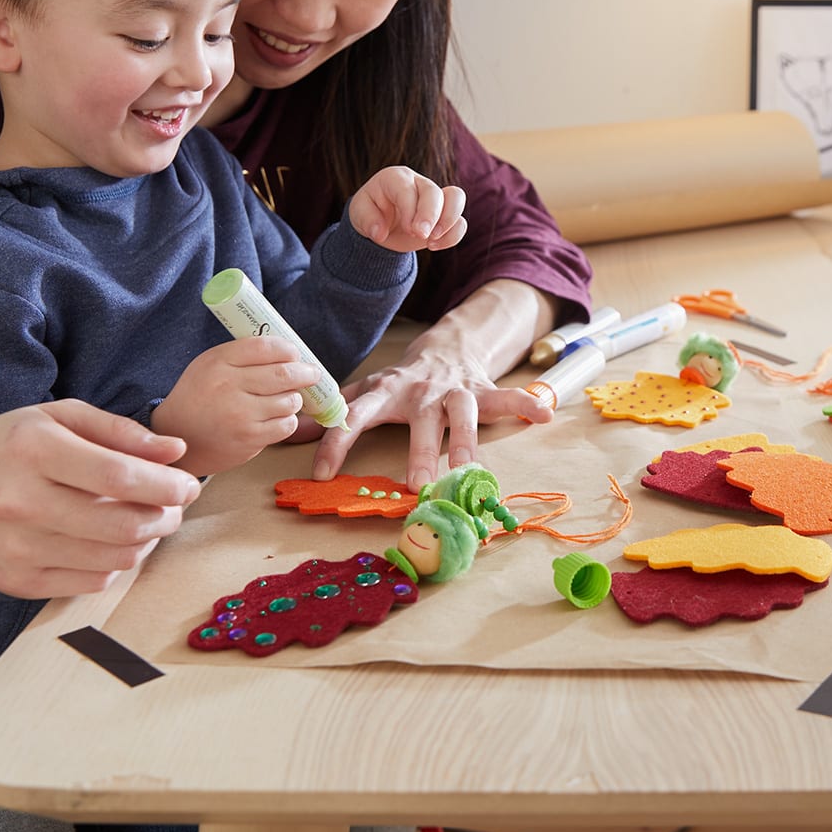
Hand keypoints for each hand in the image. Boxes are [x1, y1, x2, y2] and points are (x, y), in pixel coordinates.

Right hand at [0, 399, 202, 598]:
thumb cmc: (5, 443)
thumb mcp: (58, 417)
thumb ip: (121, 432)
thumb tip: (175, 452)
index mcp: (32, 451)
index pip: (120, 476)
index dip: (167, 485)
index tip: (188, 484)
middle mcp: (19, 502)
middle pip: (123, 525)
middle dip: (166, 517)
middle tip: (175, 507)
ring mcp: (13, 548)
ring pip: (112, 560)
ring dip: (145, 543)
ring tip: (147, 522)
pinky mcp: (12, 581)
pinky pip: (89, 583)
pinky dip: (114, 564)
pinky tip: (112, 543)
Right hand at [149, 336, 317, 475]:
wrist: (176, 436)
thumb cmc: (199, 396)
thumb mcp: (210, 365)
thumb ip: (243, 356)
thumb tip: (288, 352)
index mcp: (218, 362)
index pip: (265, 347)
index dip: (288, 349)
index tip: (295, 354)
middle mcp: (229, 386)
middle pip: (284, 374)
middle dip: (306, 373)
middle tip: (312, 374)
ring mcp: (240, 415)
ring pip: (289, 401)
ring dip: (294, 399)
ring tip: (286, 398)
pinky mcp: (249, 439)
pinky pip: (286, 425)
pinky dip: (287, 420)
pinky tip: (276, 417)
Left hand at [311, 347, 550, 492]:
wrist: (445, 348)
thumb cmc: (401, 382)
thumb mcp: (366, 390)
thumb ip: (333, 410)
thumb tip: (288, 432)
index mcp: (386, 392)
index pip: (356, 416)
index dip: (337, 442)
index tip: (322, 472)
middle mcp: (421, 392)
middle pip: (421, 422)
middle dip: (420, 451)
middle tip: (417, 483)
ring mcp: (455, 391)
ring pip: (464, 415)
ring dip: (468, 442)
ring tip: (471, 470)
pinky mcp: (483, 391)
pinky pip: (507, 397)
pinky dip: (526, 404)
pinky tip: (543, 415)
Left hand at [348, 167, 466, 252]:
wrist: (381, 223)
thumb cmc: (370, 213)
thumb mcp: (358, 214)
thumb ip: (366, 220)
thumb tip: (379, 233)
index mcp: (395, 178)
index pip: (408, 190)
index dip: (410, 210)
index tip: (409, 231)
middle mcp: (418, 183)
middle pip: (434, 192)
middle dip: (431, 216)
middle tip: (421, 237)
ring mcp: (435, 198)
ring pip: (456, 198)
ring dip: (448, 221)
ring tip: (432, 241)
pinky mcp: (445, 215)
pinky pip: (460, 221)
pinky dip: (452, 235)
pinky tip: (434, 246)